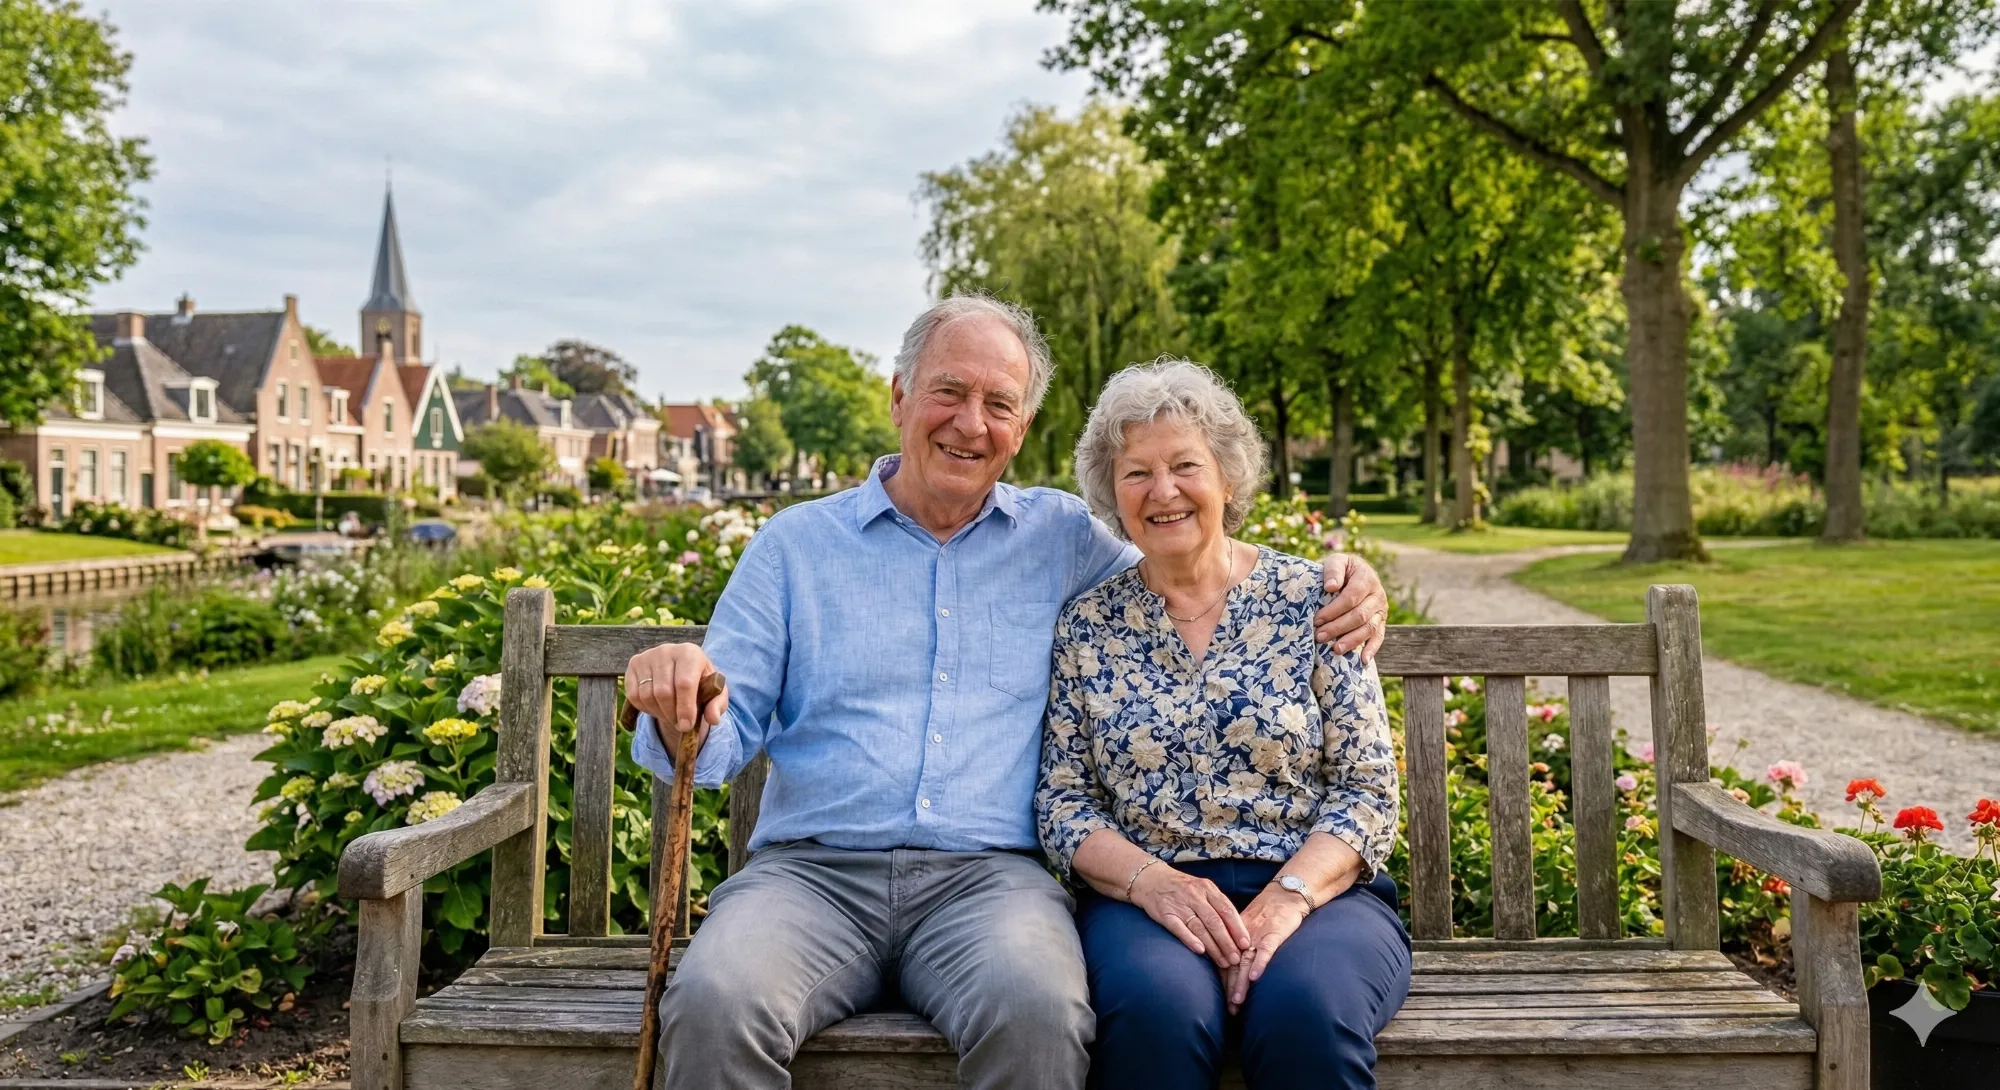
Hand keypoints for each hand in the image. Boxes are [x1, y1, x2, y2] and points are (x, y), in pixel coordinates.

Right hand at [623, 644, 727, 761]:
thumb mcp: (715, 693)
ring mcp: (647, 656)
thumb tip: (713, 719)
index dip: (685, 708)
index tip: (687, 726)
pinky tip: (657, 707)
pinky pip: (634, 695)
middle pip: (663, 692)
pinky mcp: (633, 664)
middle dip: (672, 714)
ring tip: (671, 715)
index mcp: (690, 653)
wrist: (681, 670)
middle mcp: (667, 650)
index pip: (684, 683)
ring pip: (647, 695)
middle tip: (680, 724)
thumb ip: (717, 705)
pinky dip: (645, 708)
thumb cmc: (701, 683)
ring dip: (659, 713)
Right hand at [1129, 863, 1251, 969]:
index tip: (1246, 945)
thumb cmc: (1182, 888)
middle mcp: (1194, 895)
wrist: (1151, 879)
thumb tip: (1237, 930)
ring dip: (1213, 947)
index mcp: (1207, 888)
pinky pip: (1179, 928)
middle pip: (1214, 921)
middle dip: (1227, 942)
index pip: (1226, 909)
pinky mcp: (1165, 913)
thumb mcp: (1202, 889)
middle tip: (1236, 959)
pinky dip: (1190, 940)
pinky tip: (1200, 951)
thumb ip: (1217, 905)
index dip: (1237, 928)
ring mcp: (1179, 904)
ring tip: (1223, 962)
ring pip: (1199, 927)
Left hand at [1223, 888, 1309, 1012]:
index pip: (1227, 966)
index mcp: (1236, 942)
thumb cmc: (1268, 917)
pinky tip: (1254, 977)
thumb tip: (1235, 973)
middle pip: (1234, 968)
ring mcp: (1258, 939)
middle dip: (1231, 990)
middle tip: (1229, 1010)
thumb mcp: (1251, 934)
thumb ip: (1242, 950)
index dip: (1225, 985)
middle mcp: (1244, 942)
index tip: (1223, 1005)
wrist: (1284, 897)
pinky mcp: (1273, 935)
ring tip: (1237, 1000)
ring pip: (1246, 962)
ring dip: (1241, 982)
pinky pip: (1265, 951)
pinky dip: (1259, 964)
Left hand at [1314, 553, 1387, 660]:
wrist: (1352, 573)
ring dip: (1352, 640)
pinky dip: (1372, 649)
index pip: (1351, 597)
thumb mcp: (1336, 561)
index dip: (1334, 610)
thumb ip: (1333, 570)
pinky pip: (1379, 637)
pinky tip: (1362, 660)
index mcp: (1367, 578)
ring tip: (1335, 650)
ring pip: (1369, 628)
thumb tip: (1331, 587)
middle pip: (1359, 615)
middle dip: (1338, 627)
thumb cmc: (1340, 569)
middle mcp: (1378, 595)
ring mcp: (1381, 610)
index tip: (1317, 619)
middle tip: (1319, 636)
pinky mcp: (1381, 622)